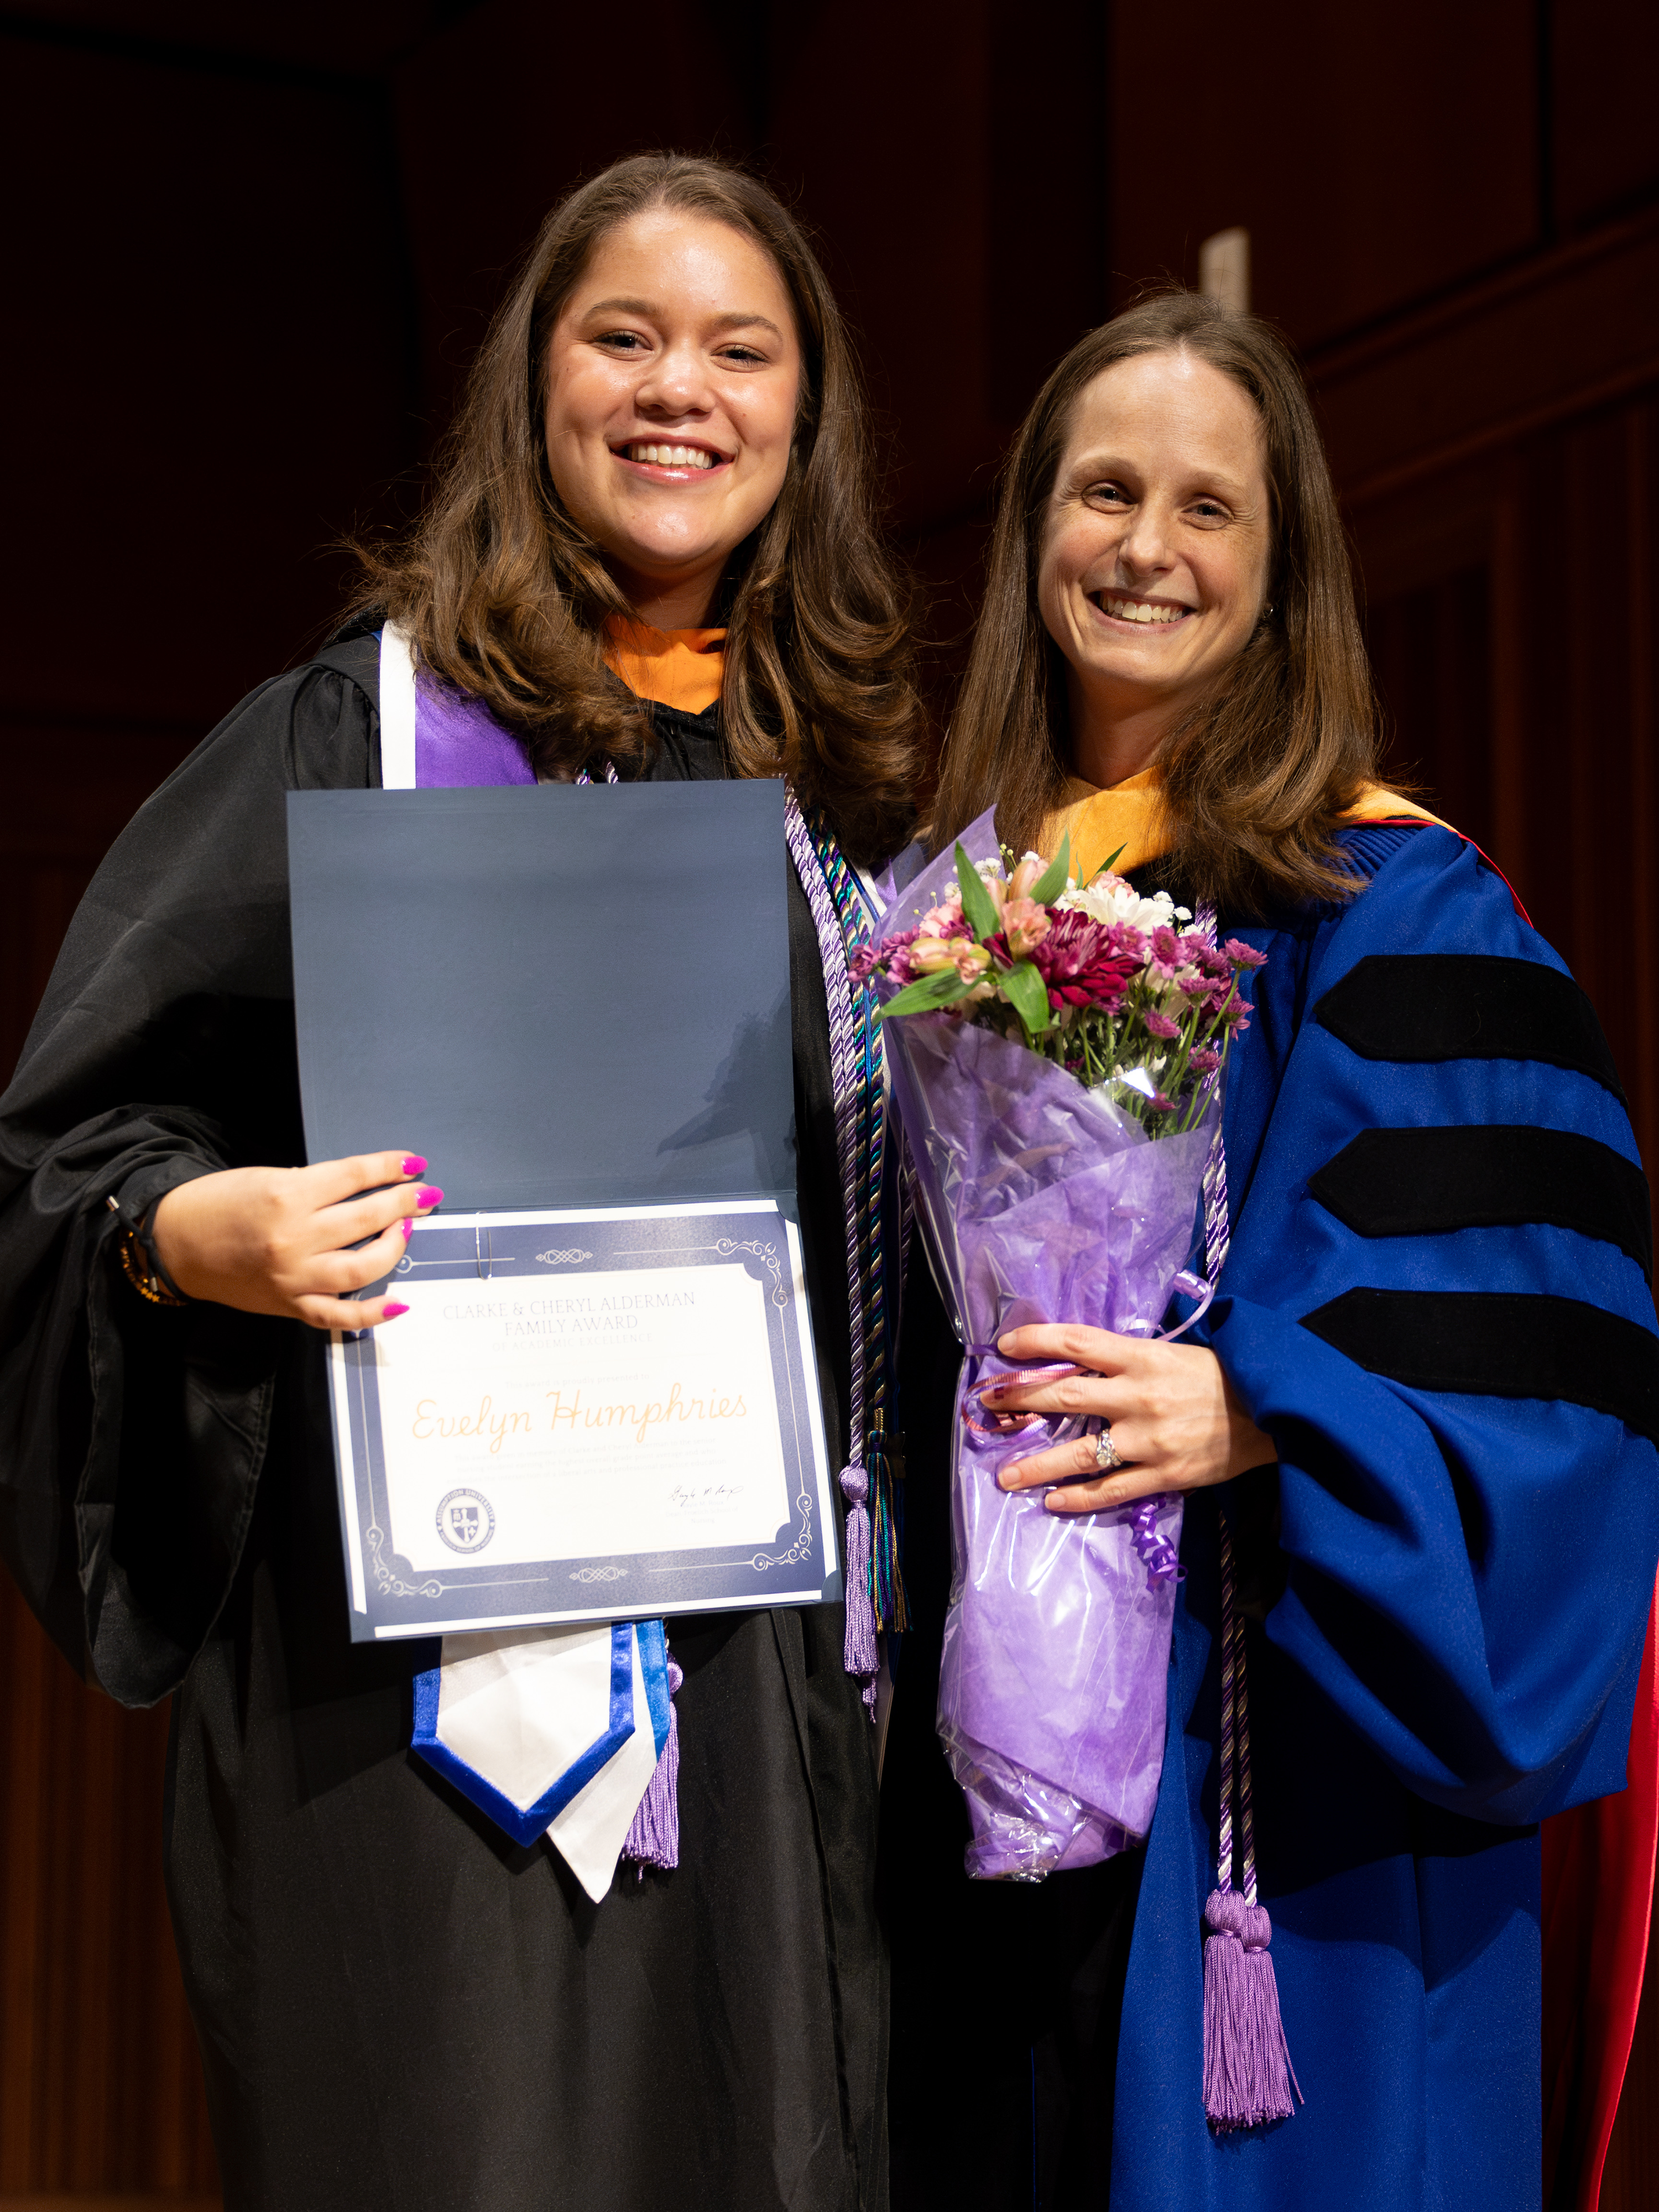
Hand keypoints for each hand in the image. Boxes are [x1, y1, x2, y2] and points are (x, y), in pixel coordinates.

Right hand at [149, 1151, 441, 1331]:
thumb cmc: (220, 1203)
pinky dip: (373, 1313)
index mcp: (286, 1196)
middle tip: (425, 1195)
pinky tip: (400, 1302)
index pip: (354, 1177)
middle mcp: (293, 1238)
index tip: (413, 1163)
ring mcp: (293, 1277)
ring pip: (363, 1268)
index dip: (390, 1167)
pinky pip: (340, 1316)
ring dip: (395, 1247)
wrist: (175, 1243)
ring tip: (406, 1229)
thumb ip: (315, 1186)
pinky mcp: (289, 1305)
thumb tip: (365, 1188)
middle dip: (405, 1203)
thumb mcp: (267, 1177)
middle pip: (366, 1219)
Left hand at [986, 1323, 1275, 1515]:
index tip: (1005, 1346)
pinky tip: (1052, 1502)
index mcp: (1141, 1356)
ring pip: (1081, 1454)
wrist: (1274, 1410)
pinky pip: (1112, 1489)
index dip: (1036, 1341)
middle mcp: (1138, 1395)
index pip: (1076, 1342)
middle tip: (987, 1406)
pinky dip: (1079, 1498)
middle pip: (1064, 1395)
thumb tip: (1079, 1364)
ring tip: (1005, 1477)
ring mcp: (1149, 1438)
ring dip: (1038, 1466)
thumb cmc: (1220, 1376)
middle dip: (1020, 1400)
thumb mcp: (1173, 1352)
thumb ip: (1127, 1361)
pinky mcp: (1165, 1473)